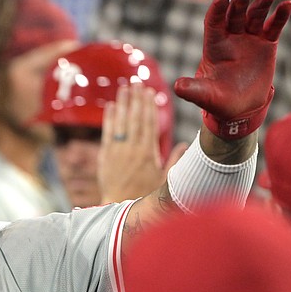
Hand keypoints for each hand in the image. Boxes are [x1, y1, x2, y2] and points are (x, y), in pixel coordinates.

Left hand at [99, 83, 186, 201]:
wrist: (120, 209)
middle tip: (136, 82)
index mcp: (148, 153)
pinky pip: (107, 134)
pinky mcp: (105, 156)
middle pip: (135, 119)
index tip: (149, 91)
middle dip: (136, 99)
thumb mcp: (164, 180)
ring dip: (123, 103)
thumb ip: (175, 161)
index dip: (149, 106)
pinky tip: (111, 106)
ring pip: (121, 122)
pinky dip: (109, 119)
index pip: (149, 124)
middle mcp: (132, 149)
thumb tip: (185, 144)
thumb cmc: (144, 195)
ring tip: (124, 88)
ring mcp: (117, 152)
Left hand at [173, 0, 290, 138]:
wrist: (239, 110)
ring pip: (254, 17)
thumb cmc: (217, 102)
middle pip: (234, 15)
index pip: (213, 24)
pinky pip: (273, 27)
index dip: (217, 11)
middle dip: (239, 1)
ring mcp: (248, 40)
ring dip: (261, 5)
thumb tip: (177, 87)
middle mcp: (230, 40)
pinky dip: (279, 16)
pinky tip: (286, 5)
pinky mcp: (265, 45)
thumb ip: (192, 90)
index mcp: (213, 48)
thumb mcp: (204, 97)